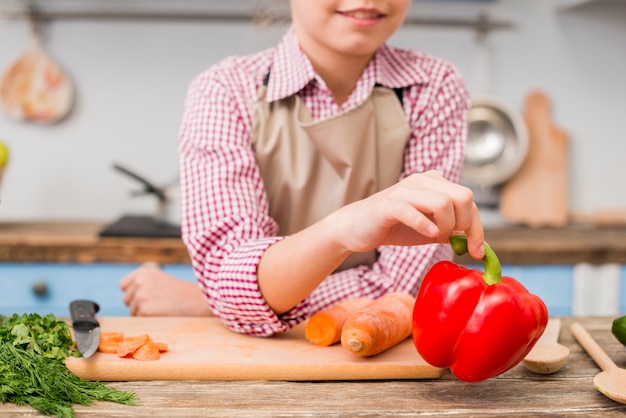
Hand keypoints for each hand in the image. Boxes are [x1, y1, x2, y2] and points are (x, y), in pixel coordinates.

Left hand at [120, 265, 212, 315]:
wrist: (196, 300)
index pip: (123, 285)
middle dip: (138, 304)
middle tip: (158, 302)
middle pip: (127, 300)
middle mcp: (139, 282)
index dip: (133, 292)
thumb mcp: (159, 279)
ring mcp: (140, 295)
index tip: (147, 295)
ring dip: (144, 312)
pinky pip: (139, 319)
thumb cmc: (180, 292)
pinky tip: (162, 313)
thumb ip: (143, 283)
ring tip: (162, 307)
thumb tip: (127, 297)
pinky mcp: (144, 309)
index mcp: (142, 272)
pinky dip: (149, 319)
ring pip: (132, 311)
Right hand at [330, 170, 484, 258]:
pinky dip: (425, 226)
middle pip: (463, 197)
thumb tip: (483, 248)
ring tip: (434, 235)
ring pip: (443, 202)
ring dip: (445, 226)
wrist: (356, 228)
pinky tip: (426, 234)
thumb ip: (453, 233)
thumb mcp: (430, 230)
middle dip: (465, 225)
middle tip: (453, 241)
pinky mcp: (388, 205)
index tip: (477, 251)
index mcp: (435, 182)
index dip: (477, 228)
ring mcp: (404, 190)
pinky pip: (414, 211)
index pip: (469, 200)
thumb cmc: (394, 227)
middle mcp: (422, 180)